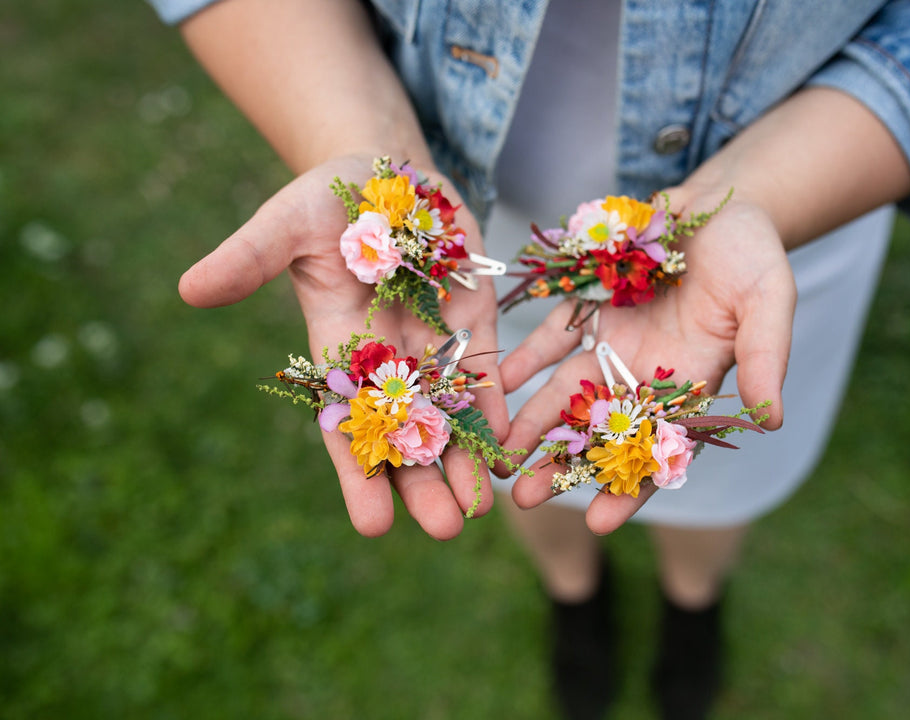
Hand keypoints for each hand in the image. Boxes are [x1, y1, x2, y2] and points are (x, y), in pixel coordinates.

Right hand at [179, 154, 506, 539]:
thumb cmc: (326, 199)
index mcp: (339, 348)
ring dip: (465, 460)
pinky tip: (509, 449)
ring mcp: (434, 344)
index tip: (372, 526)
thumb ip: (248, 258)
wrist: (385, 174)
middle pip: (407, 434)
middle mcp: (388, 360)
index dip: (359, 474)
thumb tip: (189, 289)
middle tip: (445, 529)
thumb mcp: (285, 224)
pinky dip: (495, 409)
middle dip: (424, 482)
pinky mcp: (473, 323)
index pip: (348, 425)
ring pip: (451, 415)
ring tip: (480, 507)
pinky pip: (486, 374)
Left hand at [497, 186, 795, 534]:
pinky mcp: (587, 307)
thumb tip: (773, 419)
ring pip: (566, 393)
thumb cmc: (753, 252)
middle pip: (601, 430)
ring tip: (500, 457)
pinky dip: (523, 360)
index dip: (631, 486)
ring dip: (533, 422)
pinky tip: (494, 385)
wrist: (720, 203)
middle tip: (525, 501)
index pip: (659, 447)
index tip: (598, 523)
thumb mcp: (768, 299)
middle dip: (564, 465)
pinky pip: (548, 339)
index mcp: (691, 382)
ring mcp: (612, 341)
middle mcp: (646, 372)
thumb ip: (766, 356)